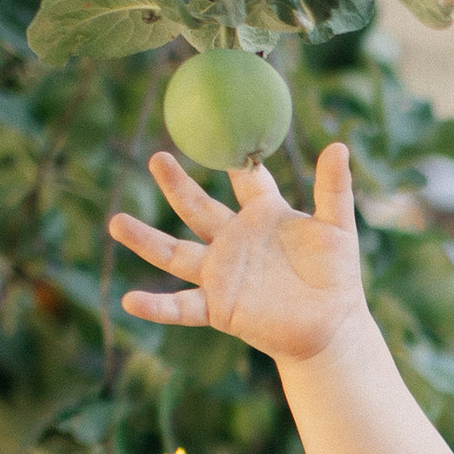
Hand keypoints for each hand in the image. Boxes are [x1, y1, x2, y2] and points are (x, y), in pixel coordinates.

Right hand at [110, 139, 368, 368]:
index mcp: (262, 215)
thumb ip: (333, 189)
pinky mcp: (219, 308)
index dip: (232, 157)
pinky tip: (130, 300)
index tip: (213, 127)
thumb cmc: (337, 276)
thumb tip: (338, 145)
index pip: (244, 179)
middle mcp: (234, 241)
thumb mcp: (337, 228)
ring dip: (145, 240)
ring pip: (175, 253)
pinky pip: (181, 306)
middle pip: (197, 207)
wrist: (332, 327)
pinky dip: (156, 306)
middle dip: (176, 184)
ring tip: (115, 222)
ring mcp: (222, 275)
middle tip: (158, 157)